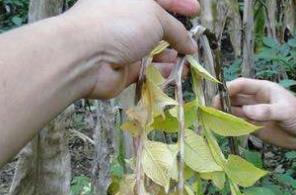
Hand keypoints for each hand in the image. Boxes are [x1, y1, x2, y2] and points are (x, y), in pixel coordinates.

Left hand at [64, 0, 199, 98]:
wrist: (86, 56)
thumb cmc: (118, 23)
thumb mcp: (155, 16)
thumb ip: (176, 30)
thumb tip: (190, 45)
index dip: (178, 2)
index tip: (195, 10)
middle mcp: (124, 18)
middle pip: (156, 25)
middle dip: (176, 33)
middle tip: (192, 41)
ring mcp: (123, 45)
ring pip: (153, 50)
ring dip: (172, 55)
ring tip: (188, 60)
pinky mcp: (123, 69)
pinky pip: (148, 69)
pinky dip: (162, 71)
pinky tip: (175, 72)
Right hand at [218, 78, 295, 151]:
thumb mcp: (286, 112)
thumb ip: (267, 111)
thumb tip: (247, 111)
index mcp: (263, 89)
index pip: (241, 84)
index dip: (229, 87)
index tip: (218, 95)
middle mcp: (256, 100)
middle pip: (234, 97)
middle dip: (222, 100)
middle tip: (210, 108)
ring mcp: (254, 114)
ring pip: (234, 111)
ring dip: (223, 113)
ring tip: (212, 118)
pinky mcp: (254, 127)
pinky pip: (238, 124)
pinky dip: (229, 125)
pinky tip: (221, 128)